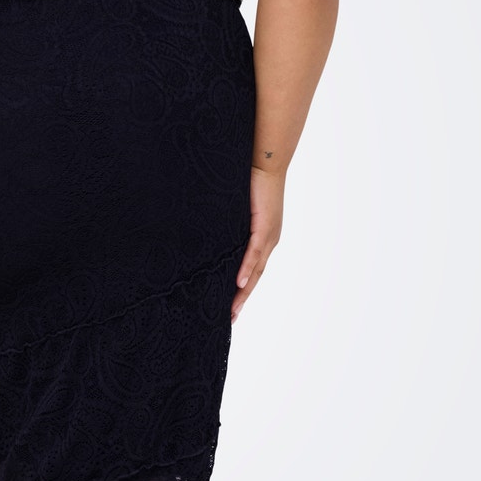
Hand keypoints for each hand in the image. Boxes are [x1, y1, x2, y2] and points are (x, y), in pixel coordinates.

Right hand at [231, 166, 284, 320]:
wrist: (265, 161)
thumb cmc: (251, 179)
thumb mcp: (237, 208)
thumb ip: (228, 223)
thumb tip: (211, 232)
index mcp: (263, 237)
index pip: (253, 269)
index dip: (242, 290)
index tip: (231, 307)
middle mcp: (269, 241)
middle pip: (255, 277)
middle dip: (242, 299)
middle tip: (229, 318)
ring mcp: (268, 236)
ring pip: (255, 271)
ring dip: (243, 292)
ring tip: (232, 310)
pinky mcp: (264, 227)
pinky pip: (254, 253)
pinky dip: (246, 269)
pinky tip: (237, 284)